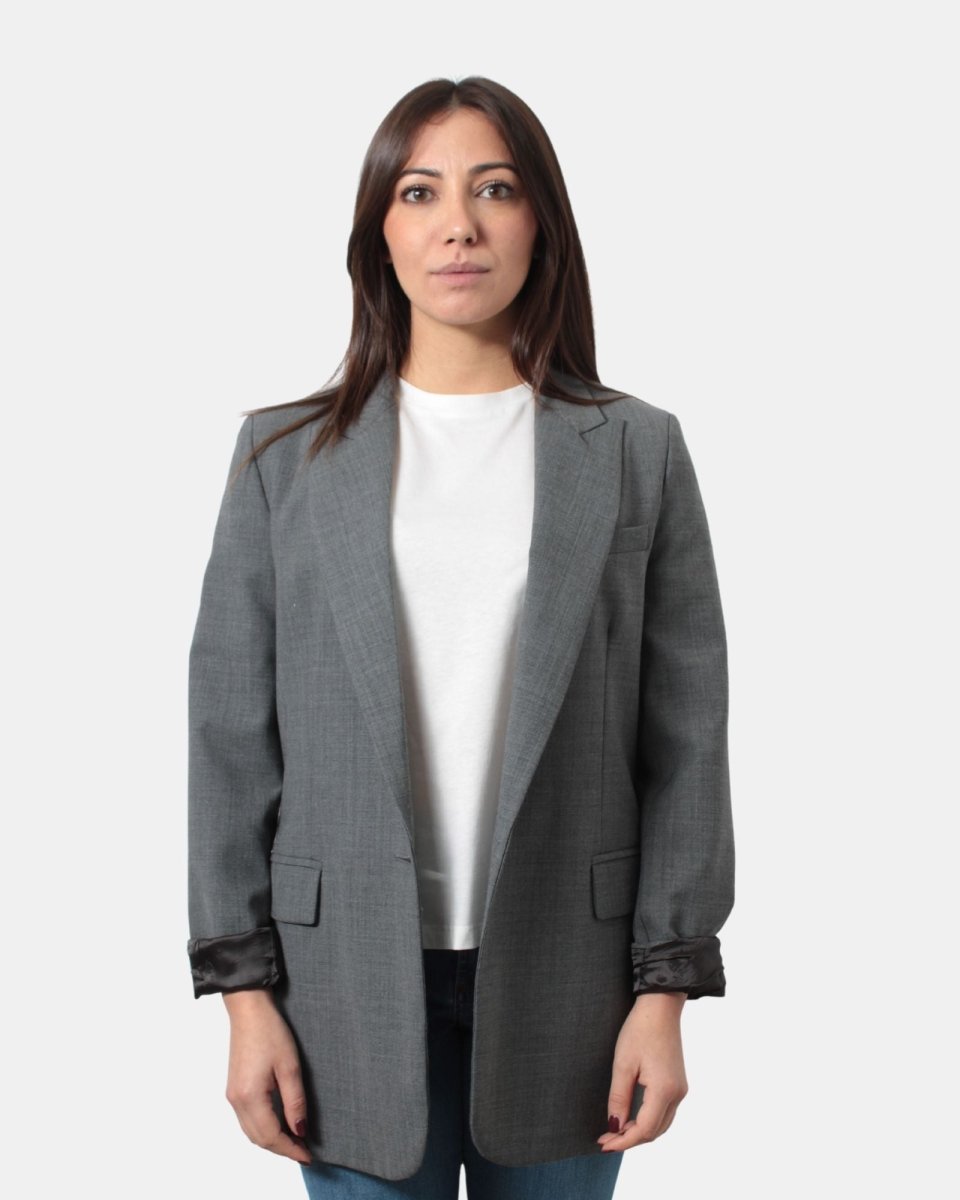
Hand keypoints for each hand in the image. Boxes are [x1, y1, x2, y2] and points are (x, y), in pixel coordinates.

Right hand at [222, 988, 311, 1164]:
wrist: (248, 1010)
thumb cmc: (270, 1031)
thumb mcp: (290, 1067)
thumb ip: (295, 1101)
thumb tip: (300, 1130)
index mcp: (250, 1096)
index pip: (271, 1136)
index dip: (290, 1149)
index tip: (308, 1155)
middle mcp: (236, 1101)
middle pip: (259, 1139)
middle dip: (281, 1149)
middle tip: (304, 1151)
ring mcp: (232, 1096)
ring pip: (251, 1132)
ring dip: (272, 1140)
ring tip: (295, 1141)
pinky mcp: (234, 1089)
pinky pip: (247, 1120)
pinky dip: (263, 1129)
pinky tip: (279, 1125)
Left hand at [596, 991, 687, 1151]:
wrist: (661, 1006)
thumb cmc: (640, 1030)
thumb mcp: (623, 1064)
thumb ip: (619, 1098)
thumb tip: (615, 1126)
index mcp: (664, 1090)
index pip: (644, 1129)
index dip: (623, 1141)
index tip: (603, 1144)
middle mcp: (678, 1094)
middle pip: (654, 1131)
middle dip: (630, 1139)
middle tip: (605, 1139)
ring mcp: (680, 1089)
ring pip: (661, 1125)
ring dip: (639, 1131)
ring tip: (615, 1131)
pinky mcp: (678, 1083)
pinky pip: (664, 1112)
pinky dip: (648, 1120)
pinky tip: (631, 1118)